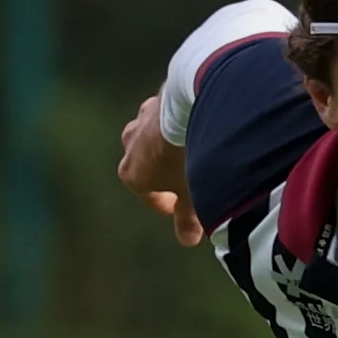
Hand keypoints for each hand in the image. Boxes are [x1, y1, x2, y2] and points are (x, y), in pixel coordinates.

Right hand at [115, 95, 204, 245]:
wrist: (196, 103)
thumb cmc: (193, 156)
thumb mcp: (196, 195)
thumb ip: (191, 218)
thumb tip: (188, 240)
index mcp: (132, 173)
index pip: (150, 195)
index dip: (170, 205)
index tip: (183, 208)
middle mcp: (131, 144)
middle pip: (149, 164)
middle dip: (169, 173)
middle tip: (193, 179)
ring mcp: (143, 118)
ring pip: (156, 136)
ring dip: (174, 144)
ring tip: (200, 149)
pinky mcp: (160, 97)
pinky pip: (170, 115)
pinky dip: (184, 122)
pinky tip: (205, 124)